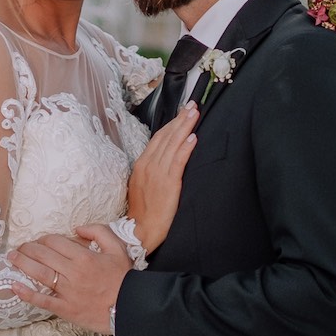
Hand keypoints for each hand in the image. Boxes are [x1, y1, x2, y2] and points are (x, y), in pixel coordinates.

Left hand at [8, 228, 132, 334]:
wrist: (132, 310)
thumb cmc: (124, 279)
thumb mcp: (117, 249)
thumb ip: (99, 232)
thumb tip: (77, 228)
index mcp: (84, 257)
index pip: (55, 242)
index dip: (43, 239)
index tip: (39, 241)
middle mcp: (74, 273)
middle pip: (43, 255)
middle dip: (28, 248)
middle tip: (19, 247)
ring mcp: (68, 292)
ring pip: (40, 274)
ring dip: (22, 264)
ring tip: (12, 258)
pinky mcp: (66, 309)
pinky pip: (43, 301)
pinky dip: (27, 294)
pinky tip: (14, 286)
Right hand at [128, 101, 198, 253]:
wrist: (140, 230)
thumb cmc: (142, 211)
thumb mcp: (141, 185)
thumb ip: (150, 170)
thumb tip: (161, 158)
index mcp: (141, 164)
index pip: (158, 138)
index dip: (171, 123)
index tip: (182, 112)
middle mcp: (148, 165)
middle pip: (166, 136)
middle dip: (180, 119)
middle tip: (192, 105)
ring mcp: (158, 173)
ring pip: (172, 144)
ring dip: (185, 127)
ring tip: (195, 114)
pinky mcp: (168, 184)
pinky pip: (177, 162)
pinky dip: (185, 148)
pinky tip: (192, 137)